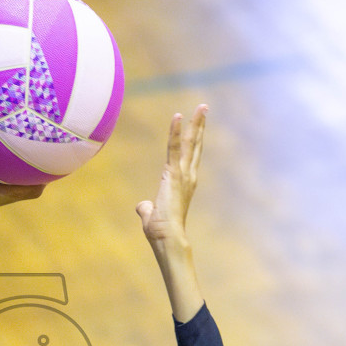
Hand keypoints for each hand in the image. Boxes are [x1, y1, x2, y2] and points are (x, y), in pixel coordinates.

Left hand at [136, 105, 206, 249]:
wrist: (167, 239)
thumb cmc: (161, 232)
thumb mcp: (151, 215)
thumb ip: (146, 208)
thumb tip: (142, 206)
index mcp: (184, 183)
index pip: (189, 156)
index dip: (193, 139)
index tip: (196, 125)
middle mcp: (188, 176)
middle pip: (195, 145)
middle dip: (199, 126)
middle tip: (203, 107)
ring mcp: (183, 174)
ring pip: (191, 143)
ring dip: (195, 124)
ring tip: (202, 107)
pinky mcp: (174, 174)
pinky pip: (175, 148)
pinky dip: (176, 132)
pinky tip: (178, 116)